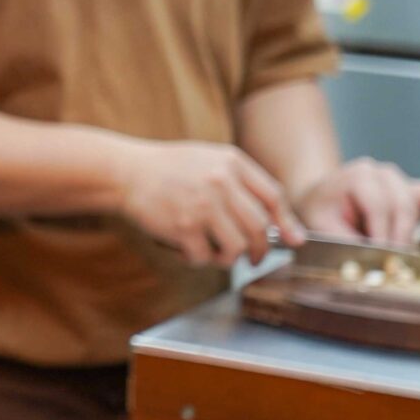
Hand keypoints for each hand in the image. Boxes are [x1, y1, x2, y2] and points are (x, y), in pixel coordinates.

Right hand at [118, 140, 301, 267]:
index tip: (293, 240)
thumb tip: (279, 220)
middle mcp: (220, 183)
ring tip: (218, 254)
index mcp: (231, 163)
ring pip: (237, 247)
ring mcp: (202, 206)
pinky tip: (188, 250)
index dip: (288, 222)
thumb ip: (244, 183)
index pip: (274, 196)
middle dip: (262, 250)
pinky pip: (205, 256)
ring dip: (230, 258)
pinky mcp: (182, 226)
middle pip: (260, 227)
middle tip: (256, 258)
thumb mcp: (211, 160)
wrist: (126, 172)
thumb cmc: (171, 169)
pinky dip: (199, 259)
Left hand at [297, 159, 419, 249]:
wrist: (325, 198)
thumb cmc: (322, 210)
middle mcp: (387, 175)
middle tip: (399, 261)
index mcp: (359, 176)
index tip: (381, 257)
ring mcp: (408, 182)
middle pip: (405, 204)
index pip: (378, 205)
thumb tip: (366, 263)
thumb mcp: (319, 223)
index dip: (382, 234)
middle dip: (403, 236)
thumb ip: (341, 240)